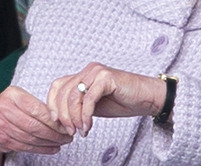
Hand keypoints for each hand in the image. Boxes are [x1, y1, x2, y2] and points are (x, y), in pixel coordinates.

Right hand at [0, 86, 71, 154]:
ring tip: (62, 141)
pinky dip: (41, 149)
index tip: (66, 125)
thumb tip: (62, 117)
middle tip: (68, 136)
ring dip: (50, 142)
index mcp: (13, 97)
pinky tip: (52, 147)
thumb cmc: (11, 105)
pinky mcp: (2, 141)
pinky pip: (25, 147)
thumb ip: (38, 104)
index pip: (38, 110)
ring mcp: (1, 127)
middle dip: (55, 133)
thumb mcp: (22, 96)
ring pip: (31, 138)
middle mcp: (5, 111)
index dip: (54, 120)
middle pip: (35, 126)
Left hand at [46, 63, 165, 137]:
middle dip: (63, 116)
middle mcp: (89, 70)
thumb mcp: (94, 104)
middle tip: (70, 131)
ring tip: (81, 130)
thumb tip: (59, 118)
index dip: (52, 105)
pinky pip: (88, 99)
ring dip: (74, 118)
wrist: (148, 98)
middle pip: (62, 92)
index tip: (56, 122)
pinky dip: (86, 115)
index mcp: (84, 74)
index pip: (57, 86)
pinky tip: (88, 126)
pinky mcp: (107, 78)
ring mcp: (98, 72)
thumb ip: (78, 105)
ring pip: (73, 97)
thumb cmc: (124, 101)